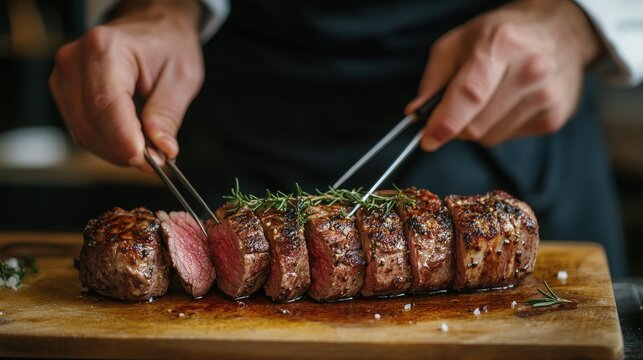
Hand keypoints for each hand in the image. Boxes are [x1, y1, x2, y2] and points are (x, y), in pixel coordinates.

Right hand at [49, 0, 203, 168]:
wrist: (151, 28)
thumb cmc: (167, 46)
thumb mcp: (182, 76)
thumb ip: (168, 113)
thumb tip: (162, 149)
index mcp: (104, 48)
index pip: (106, 105)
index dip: (124, 139)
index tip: (146, 162)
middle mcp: (74, 62)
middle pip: (92, 125)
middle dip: (126, 150)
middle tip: (159, 160)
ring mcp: (64, 79)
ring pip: (85, 134)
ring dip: (118, 151)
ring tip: (150, 149)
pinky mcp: (65, 94)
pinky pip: (84, 132)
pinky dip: (110, 144)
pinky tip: (133, 140)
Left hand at [406, 0, 602, 149]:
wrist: (559, 31)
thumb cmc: (500, 36)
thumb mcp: (458, 42)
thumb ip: (433, 79)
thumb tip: (417, 113)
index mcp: (500, 45)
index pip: (470, 94)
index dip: (445, 122)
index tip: (428, 139)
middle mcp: (529, 70)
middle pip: (476, 125)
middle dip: (456, 124)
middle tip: (458, 106)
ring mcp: (546, 96)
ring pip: (490, 138)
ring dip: (478, 127)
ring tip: (490, 98)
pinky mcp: (555, 117)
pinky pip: (509, 138)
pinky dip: (499, 127)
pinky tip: (509, 103)